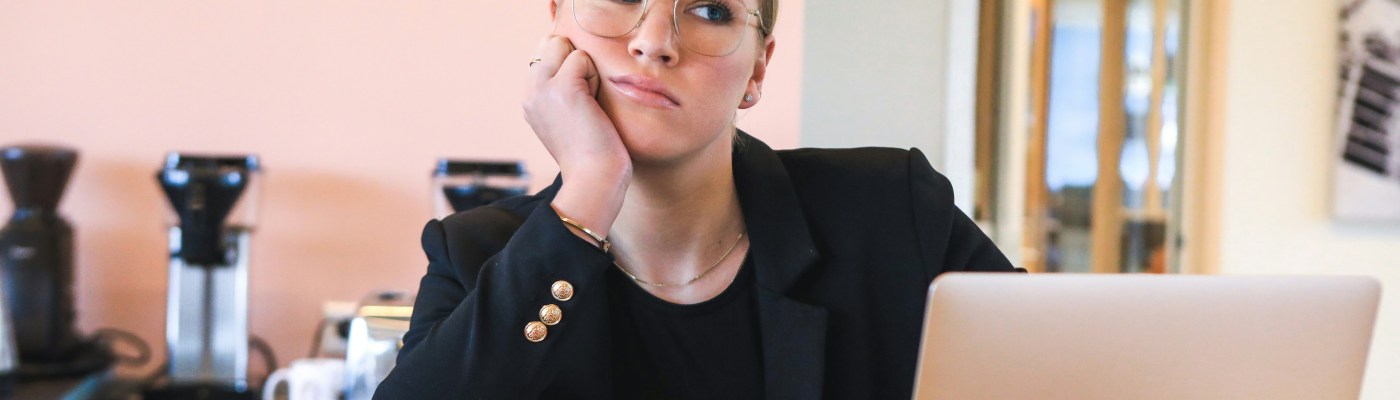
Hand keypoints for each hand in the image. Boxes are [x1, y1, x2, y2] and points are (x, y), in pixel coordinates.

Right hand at [523, 35, 630, 236]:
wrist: (593, 179)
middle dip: (575, 61)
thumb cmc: (592, 153)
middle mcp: (530, 92)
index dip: (568, 64)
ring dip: (586, 69)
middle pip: (551, 43)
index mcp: (530, 99)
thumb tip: (576, 60)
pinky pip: (581, 58)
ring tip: (588, 103)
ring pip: (565, 46)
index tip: (578, 99)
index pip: (544, 53)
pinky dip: (594, 77)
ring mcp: (542, 88)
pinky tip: (592, 105)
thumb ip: (562, 90)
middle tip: (585, 99)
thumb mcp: (568, 118)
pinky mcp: (562, 88)